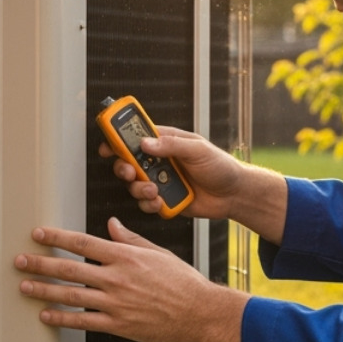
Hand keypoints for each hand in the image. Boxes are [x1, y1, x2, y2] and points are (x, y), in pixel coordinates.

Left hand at [14, 218, 245, 341]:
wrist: (200, 312)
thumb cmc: (183, 282)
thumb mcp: (158, 252)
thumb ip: (131, 240)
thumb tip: (112, 225)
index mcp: (125, 256)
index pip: (83, 243)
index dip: (57, 237)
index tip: (38, 234)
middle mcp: (116, 278)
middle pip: (70, 268)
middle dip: (41, 263)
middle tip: (19, 261)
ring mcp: (115, 302)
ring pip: (71, 294)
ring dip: (44, 289)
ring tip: (24, 286)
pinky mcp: (118, 325)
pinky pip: (83, 322)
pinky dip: (62, 318)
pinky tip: (46, 315)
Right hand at [100, 126, 243, 220]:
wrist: (233, 194)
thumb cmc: (220, 166)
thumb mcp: (198, 149)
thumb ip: (171, 144)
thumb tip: (146, 143)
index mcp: (165, 142)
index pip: (135, 137)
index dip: (118, 139)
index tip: (108, 146)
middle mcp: (159, 162)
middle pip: (127, 163)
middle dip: (124, 168)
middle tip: (131, 172)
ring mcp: (160, 181)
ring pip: (134, 185)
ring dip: (139, 189)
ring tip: (155, 190)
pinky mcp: (164, 200)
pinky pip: (146, 204)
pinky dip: (150, 204)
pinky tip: (161, 202)